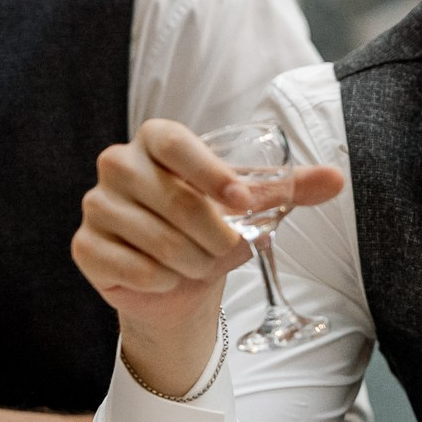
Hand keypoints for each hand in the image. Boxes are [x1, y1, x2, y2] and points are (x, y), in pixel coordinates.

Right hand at [70, 118, 342, 392]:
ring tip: (201, 263)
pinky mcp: (84, 247)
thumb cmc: (213, 225)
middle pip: (174, 200)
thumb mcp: (252, 203)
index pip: (175, 143)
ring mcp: (96, 205)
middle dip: (215, 236)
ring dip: (195, 262)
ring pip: (156, 240)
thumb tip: (337, 179)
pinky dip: (166, 280)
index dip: (211, 173)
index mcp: (156, 141)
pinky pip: (134, 268)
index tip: (242, 203)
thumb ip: (292, 188)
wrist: (180, 279)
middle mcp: (118, 165)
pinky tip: (170, 277)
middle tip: (228, 250)